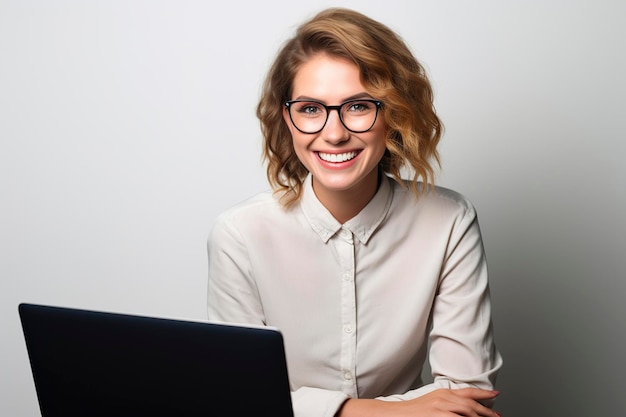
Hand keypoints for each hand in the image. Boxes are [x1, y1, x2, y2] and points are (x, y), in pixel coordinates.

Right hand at [337, 388, 500, 416]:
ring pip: (467, 413)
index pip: (467, 392)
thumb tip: (461, 408)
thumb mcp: (430, 402)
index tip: (495, 396)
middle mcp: (443, 399)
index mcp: (442, 393)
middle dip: (487, 412)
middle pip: (471, 404)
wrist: (393, 415)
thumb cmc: (411, 412)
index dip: (483, 394)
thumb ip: (445, 403)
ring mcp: (441, 409)